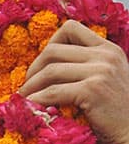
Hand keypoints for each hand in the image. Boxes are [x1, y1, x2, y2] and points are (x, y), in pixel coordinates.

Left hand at [20, 19, 128, 143]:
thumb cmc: (119, 114)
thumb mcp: (107, 80)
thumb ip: (86, 68)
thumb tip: (46, 70)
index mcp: (108, 49)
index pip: (70, 28)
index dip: (48, 44)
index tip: (40, 65)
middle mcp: (105, 55)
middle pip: (53, 50)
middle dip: (33, 68)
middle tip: (27, 86)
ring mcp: (100, 71)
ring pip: (49, 70)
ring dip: (30, 86)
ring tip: (24, 99)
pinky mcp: (93, 90)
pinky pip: (53, 92)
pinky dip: (36, 100)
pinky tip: (31, 107)